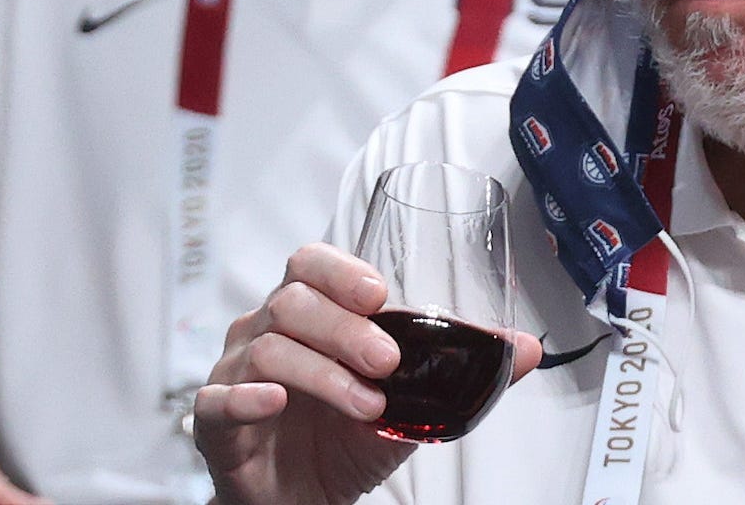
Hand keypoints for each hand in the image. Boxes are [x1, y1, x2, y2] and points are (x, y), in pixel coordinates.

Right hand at [193, 243, 544, 504]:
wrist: (306, 501)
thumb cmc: (346, 440)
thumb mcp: (412, 404)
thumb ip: (464, 372)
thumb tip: (528, 349)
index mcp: (307, 315)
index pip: (309, 264)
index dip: (340, 270)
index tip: (380, 293)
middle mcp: (264, 332)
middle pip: (291, 301)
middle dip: (345, 328)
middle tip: (389, 362)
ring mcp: (235, 374)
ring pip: (268, 347)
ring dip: (324, 373)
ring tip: (368, 406)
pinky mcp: (217, 424)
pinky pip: (217, 399)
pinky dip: (247, 396)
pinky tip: (275, 401)